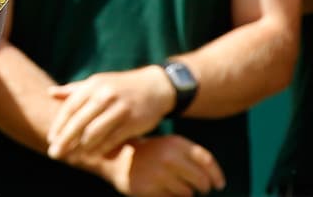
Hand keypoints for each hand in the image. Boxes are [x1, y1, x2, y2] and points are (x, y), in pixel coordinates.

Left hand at [46, 65, 173, 159]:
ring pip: (94, 132)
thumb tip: (49, 92)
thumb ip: (74, 90)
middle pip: (79, 122)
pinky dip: (101, 149)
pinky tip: (92, 156)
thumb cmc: (119, 87)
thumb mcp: (97, 83)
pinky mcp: (132, 121)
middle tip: (55, 153)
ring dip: (81, 147)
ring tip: (73, 157)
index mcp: (92, 86)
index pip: (70, 108)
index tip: (51, 139)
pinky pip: (113, 139)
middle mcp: (103, 96)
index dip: (59, 125)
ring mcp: (119, 108)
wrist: (154, 87)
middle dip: (65, 140)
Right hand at [105, 135, 225, 196]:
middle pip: (201, 181)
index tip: (219, 185)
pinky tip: (160, 189)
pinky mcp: (150, 189)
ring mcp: (159, 174)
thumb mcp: (170, 146)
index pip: (207, 161)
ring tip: (172, 185)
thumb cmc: (151, 153)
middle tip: (198, 188)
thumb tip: (216, 183)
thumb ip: (193, 159)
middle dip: (202, 188)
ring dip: (185, 193)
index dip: (216, 176)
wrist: (116, 156)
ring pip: (188, 193)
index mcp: (176, 143)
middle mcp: (169, 157)